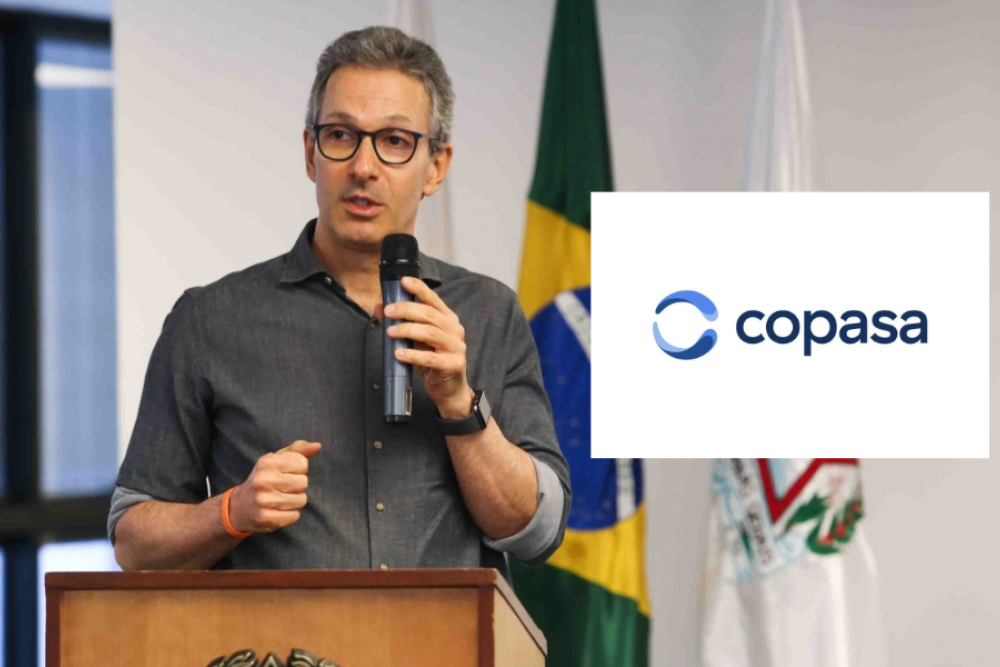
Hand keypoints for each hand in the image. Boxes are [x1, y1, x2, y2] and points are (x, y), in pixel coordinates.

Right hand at [228, 440, 320, 533]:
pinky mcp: (266, 518)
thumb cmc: (264, 479)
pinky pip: (294, 516)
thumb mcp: (277, 460)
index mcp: (267, 462)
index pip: (302, 464)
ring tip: (280, 499)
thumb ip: (298, 450)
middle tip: (283, 488)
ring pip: (301, 500)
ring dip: (295, 501)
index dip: (298, 470)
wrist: (240, 507)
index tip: (286, 473)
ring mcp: (263, 500)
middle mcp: (263, 479)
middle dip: (297, 486)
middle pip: (303, 482)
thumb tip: (317, 446)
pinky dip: (290, 515)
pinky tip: (278, 511)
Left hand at [376, 276, 473, 418]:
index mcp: (448, 319)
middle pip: (430, 314)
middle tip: (388, 311)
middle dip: (406, 310)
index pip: (433, 299)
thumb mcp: (415, 340)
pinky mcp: (453, 365)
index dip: (419, 288)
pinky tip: (399, 354)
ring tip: (391, 332)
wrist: (449, 389)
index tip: (403, 281)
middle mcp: (454, 330)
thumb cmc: (433, 361)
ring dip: (408, 330)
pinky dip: (413, 355)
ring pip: (430, 333)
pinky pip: (430, 358)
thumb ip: (400, 323)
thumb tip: (378, 308)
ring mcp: (456, 347)